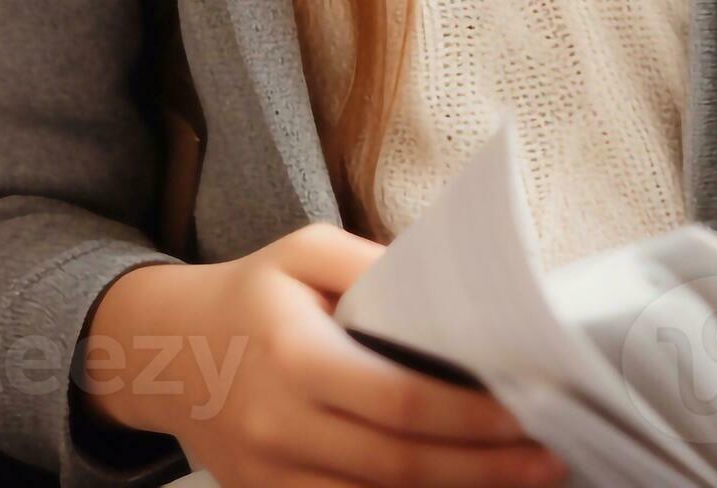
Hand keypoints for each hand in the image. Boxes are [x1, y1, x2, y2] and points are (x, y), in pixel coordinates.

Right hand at [83, 224, 567, 486]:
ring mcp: (272, 475)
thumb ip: (373, 264)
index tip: (528, 412)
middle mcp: (281, 425)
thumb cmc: (250, 296)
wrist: (165, 354)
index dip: (469, 416)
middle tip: (552, 459)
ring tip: (523, 482)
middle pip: (400, 466)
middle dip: (485, 468)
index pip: (398, 401)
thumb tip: (451, 292)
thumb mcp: (303, 251)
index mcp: (294, 354)